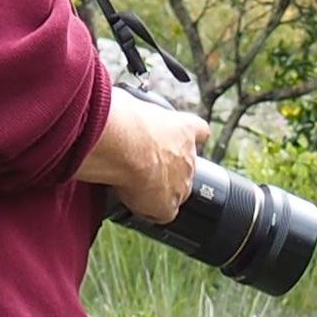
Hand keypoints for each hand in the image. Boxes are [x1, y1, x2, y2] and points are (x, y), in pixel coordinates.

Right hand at [77, 91, 210, 223]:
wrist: (124, 144)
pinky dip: (150, 212)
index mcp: (185, 127)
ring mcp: (182, 183)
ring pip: (174, 190)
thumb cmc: (123, 118)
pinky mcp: (167, 204)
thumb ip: (136, 108)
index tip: (170, 139)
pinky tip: (134, 204)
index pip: (199, 131)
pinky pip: (162, 213)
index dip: (185, 137)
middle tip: (138, 162)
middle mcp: (189, 156)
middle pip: (184, 166)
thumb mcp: (133, 102)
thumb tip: (117, 103)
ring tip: (130, 181)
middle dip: (164, 166)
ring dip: (156, 188)